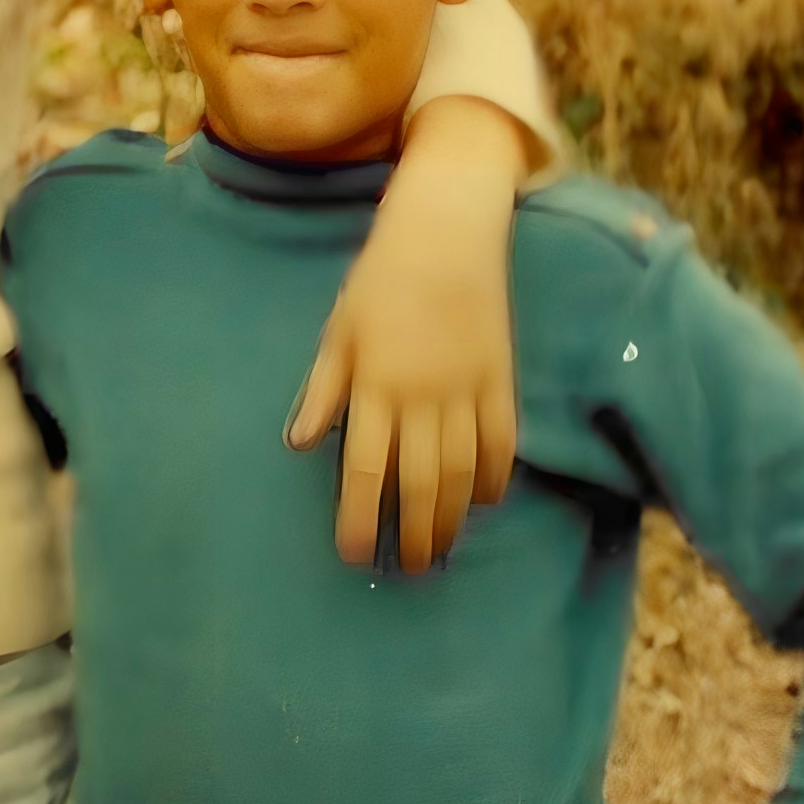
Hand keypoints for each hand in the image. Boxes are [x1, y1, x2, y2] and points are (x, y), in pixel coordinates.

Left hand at [293, 95, 527, 569]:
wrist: (445, 236)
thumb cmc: (380, 281)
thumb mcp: (338, 330)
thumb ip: (323, 389)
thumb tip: (301, 442)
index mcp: (373, 384)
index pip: (363, 468)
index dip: (357, 517)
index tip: (353, 552)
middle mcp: (422, 395)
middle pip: (419, 485)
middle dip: (411, 534)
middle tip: (405, 568)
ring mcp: (467, 391)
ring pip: (462, 475)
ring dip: (451, 520)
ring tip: (439, 551)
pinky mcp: (502, 381)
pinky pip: (501, 445)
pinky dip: (493, 480)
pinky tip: (481, 502)